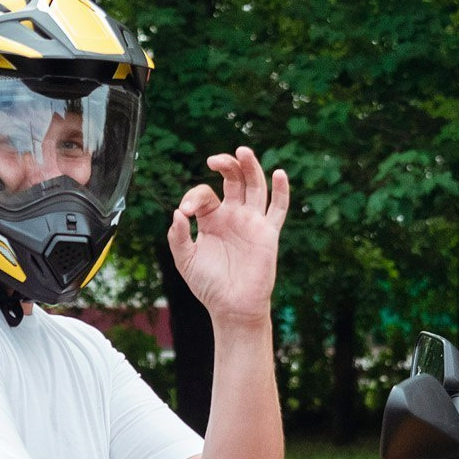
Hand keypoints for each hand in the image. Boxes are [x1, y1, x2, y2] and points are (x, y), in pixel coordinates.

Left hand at [167, 148, 288, 325]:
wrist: (231, 307)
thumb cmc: (209, 285)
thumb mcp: (185, 260)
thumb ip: (177, 237)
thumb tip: (177, 213)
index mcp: (212, 219)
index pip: (205, 195)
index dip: (193, 197)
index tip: (185, 212)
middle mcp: (233, 215)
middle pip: (234, 180)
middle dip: (226, 165)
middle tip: (215, 159)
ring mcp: (252, 222)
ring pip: (255, 186)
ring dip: (251, 167)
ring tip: (243, 152)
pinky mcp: (268, 233)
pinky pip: (278, 209)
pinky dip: (281, 191)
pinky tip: (279, 174)